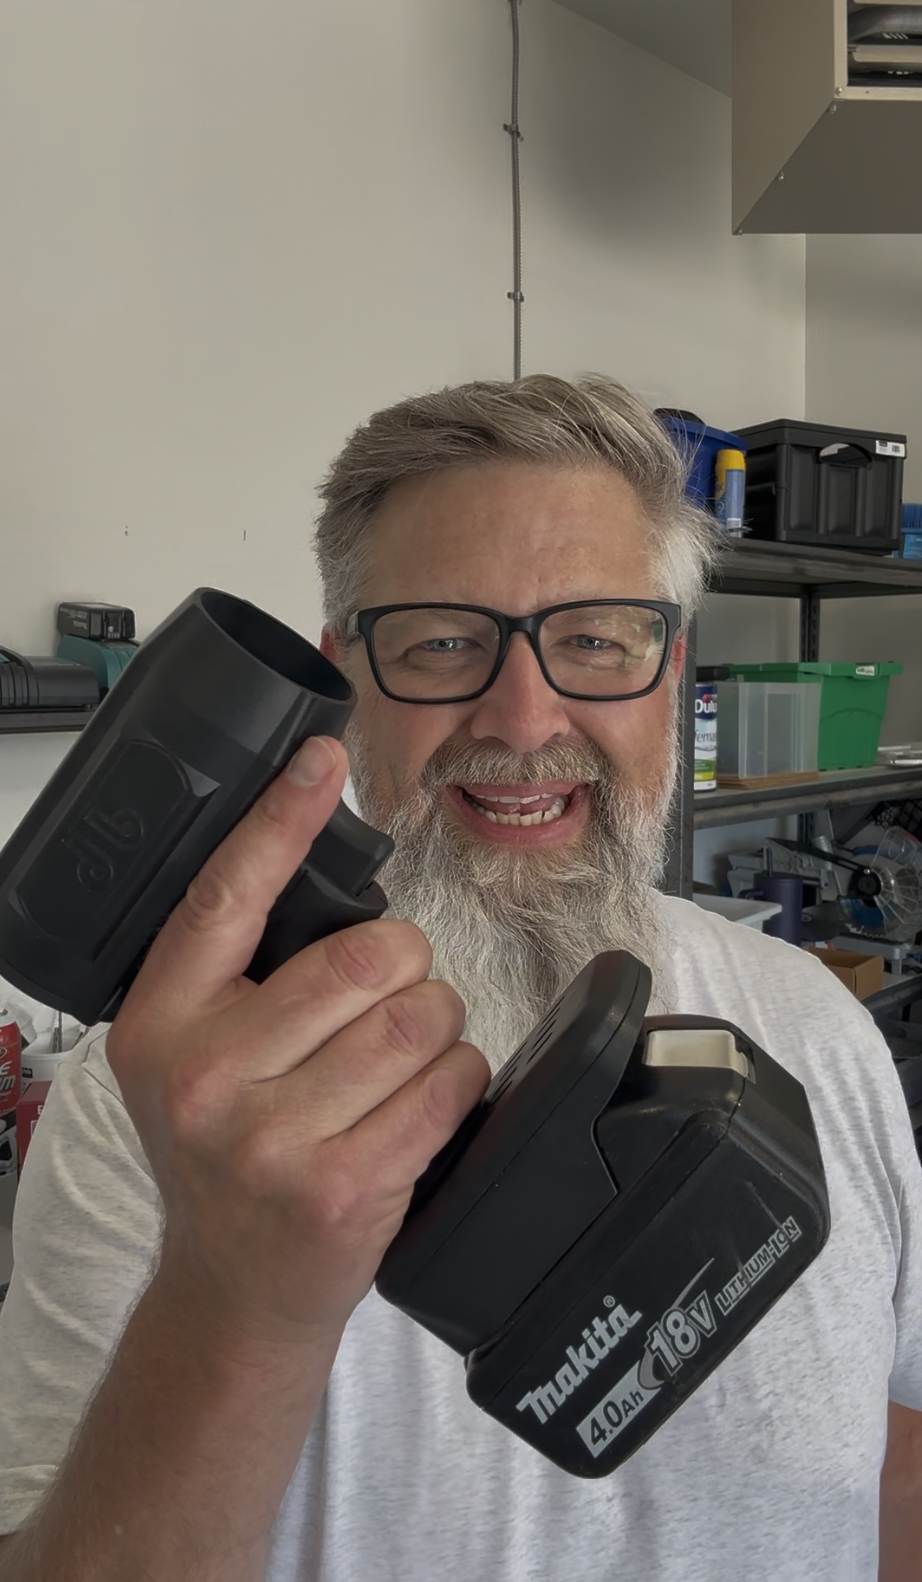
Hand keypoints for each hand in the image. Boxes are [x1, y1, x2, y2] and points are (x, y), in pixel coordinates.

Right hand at [105, 735, 488, 1349]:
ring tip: (401, 1058)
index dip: (280, 820)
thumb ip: (238, 979)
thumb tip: (324, 880)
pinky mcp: (344, 1186)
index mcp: (164, 1024)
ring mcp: (273, 1138)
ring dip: (436, 1026)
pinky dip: (458, 1080)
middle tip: (388, 999)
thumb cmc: (223, 1161)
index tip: (318, 760)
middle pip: (364, 957)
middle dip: (404, 966)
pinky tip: (421, 1101)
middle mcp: (207, 1077)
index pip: (227, 897)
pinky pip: (450, 1085)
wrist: (233, 1293)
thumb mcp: (189, 1059)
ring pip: (420, 1018)